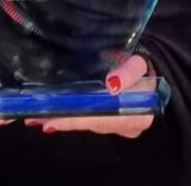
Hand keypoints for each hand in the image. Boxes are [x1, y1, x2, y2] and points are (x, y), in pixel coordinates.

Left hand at [25, 54, 153, 138]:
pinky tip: (51, 117)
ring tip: (37, 116)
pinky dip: (71, 118)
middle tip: (35, 117)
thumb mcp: (139, 63)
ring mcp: (121, 127)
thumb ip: (129, 72)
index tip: (53, 118)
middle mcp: (129, 125)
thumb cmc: (143, 62)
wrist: (156, 69)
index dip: (77, 118)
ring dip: (64, 120)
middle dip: (64, 120)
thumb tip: (112, 84)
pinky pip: (90, 121)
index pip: (103, 117)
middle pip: (93, 123)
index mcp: (139, 111)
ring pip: (90, 124)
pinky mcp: (112, 123)